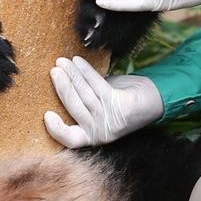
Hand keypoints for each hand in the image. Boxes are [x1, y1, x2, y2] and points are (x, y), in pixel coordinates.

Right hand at [44, 57, 163, 147]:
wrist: (154, 101)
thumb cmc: (123, 102)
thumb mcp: (101, 107)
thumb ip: (84, 101)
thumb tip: (62, 81)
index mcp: (94, 136)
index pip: (71, 140)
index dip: (56, 130)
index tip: (46, 115)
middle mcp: (101, 130)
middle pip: (73, 108)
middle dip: (61, 86)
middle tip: (54, 70)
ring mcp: (109, 118)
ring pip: (83, 93)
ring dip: (71, 74)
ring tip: (62, 62)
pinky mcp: (118, 103)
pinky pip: (96, 84)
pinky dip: (85, 70)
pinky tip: (77, 61)